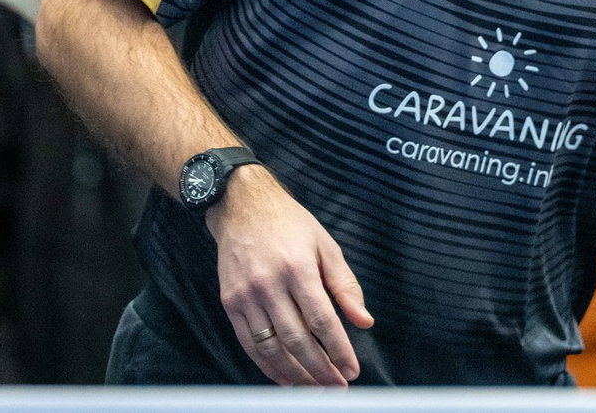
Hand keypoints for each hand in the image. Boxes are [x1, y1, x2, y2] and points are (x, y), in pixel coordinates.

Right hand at [207, 166, 372, 386]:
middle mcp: (269, 284)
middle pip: (297, 340)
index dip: (338, 350)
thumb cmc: (290, 224)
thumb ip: (345, 284)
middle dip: (320, 369)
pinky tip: (285, 378)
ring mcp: (246, 296)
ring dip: (296, 374)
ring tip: (315, 389)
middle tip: (336, 387)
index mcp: (298, 268)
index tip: (352, 370)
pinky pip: (249, 344)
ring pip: (272, 348)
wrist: (242, 206)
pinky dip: (267, 366)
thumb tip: (364, 321)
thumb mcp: (325, 245)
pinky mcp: (230, 304)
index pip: (322, 320)